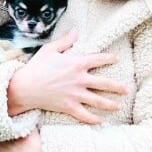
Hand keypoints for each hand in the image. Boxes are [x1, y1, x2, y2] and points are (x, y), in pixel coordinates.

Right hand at [7, 29, 126, 123]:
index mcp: (76, 63)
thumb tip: (76, 30)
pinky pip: (85, 115)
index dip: (109, 58)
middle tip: (126, 89)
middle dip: (117, 87)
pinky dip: (94, 119)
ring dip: (110, 104)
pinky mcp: (69, 107)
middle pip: (104, 84)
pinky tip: (100, 121)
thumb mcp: (50, 49)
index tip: (116, 59)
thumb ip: (65, 40)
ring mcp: (75, 94)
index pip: (98, 59)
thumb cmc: (37, 67)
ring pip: (98, 101)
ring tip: (118, 106)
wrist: (25, 87)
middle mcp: (79, 79)